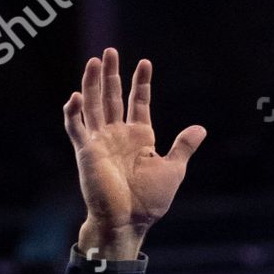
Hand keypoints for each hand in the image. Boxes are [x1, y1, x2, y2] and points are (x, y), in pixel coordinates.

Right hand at [63, 47, 205, 256]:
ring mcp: (100, 141)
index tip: (145, 63)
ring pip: (93, 105)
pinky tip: (76, 96)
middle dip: (112, 75)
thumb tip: (201, 128)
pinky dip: (73, 112)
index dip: (141, 83)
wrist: (129, 222)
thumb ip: (183, 147)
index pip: (138, 102)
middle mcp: (118, 135)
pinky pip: (76, 127)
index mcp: (139, 138)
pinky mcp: (86, 151)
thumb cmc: (150, 202)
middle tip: (110, 51)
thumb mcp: (173, 170)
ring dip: (93, 83)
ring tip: (95, 61)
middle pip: (112, 97)